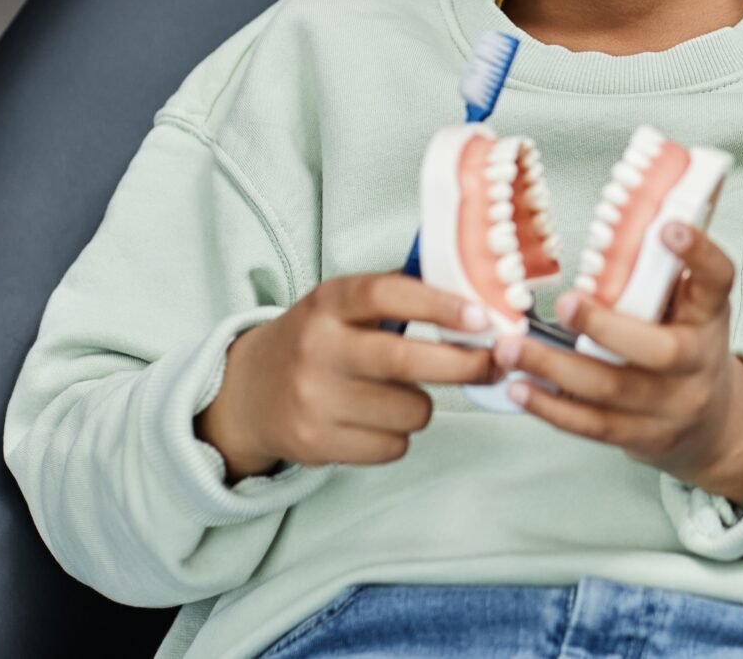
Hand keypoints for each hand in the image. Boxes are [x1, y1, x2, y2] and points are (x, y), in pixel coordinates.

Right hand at [196, 273, 498, 481]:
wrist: (248, 393)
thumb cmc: (320, 341)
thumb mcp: (345, 305)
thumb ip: (403, 299)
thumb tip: (480, 306)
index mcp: (329, 302)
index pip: (387, 296)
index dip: (440, 305)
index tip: (482, 317)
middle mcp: (317, 348)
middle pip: (406, 361)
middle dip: (465, 365)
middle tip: (494, 363)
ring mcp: (313, 398)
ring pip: (410, 411)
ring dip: (423, 406)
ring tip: (400, 395)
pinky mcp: (315, 442)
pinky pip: (393, 447)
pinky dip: (399, 437)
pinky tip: (376, 421)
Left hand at [495, 223, 742, 504]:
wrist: (713, 424)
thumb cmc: (688, 344)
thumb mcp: (691, 305)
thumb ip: (663, 269)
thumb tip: (634, 206)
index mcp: (710, 315)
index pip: (717, 279)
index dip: (697, 253)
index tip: (669, 226)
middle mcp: (697, 362)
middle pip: (658, 351)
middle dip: (606, 326)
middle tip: (564, 302)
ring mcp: (670, 406)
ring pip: (612, 390)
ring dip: (554, 369)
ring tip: (509, 347)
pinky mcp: (640, 437)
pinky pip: (591, 425)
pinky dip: (550, 407)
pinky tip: (518, 387)